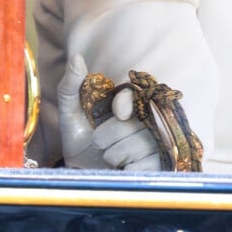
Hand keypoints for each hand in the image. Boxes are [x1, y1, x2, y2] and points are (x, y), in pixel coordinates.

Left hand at [58, 54, 160, 170]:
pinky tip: (121, 170)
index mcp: (130, 102)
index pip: (137, 94)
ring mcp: (157, 142)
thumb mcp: (71, 112)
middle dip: (111, 135)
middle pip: (138, 121)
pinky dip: (129, 170)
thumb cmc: (80, 139)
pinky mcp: (160, 165)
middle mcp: (149, 118)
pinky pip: (148, 165)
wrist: (82, 173)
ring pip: (142, 144)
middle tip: (99, 142)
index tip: (117, 112)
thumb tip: (77, 58)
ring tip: (109, 157)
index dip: (128, 102)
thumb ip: (72, 85)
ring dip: (117, 154)